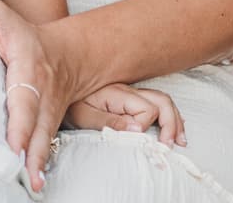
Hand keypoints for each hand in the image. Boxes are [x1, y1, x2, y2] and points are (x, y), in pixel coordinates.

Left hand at [0, 0, 68, 193]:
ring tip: (32, 185)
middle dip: (32, 151)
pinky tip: (34, 183)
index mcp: (27, 64)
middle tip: (24, 175)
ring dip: (38, 163)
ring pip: (45, 139)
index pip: (25, 94)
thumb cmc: (17, 31)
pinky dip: (40, 165)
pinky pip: (46, 145)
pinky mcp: (48, 123)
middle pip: (39, 124)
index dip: (21, 122)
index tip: (14, 145)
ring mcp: (48, 110)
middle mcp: (42, 91)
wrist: (66, 53)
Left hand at [67, 83, 184, 145]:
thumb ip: (110, 121)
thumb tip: (138, 127)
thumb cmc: (67, 103)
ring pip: (162, 100)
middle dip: (172, 122)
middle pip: (162, 100)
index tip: (138, 140)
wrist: (53, 87)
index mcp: (117, 93)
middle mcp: (127, 90)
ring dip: (174, 119)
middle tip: (170, 145)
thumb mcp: (84, 115)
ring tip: (179, 140)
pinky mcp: (126, 98)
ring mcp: (129, 92)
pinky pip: (154, 102)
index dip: (146, 126)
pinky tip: (170, 128)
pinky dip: (167, 115)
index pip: (147, 108)